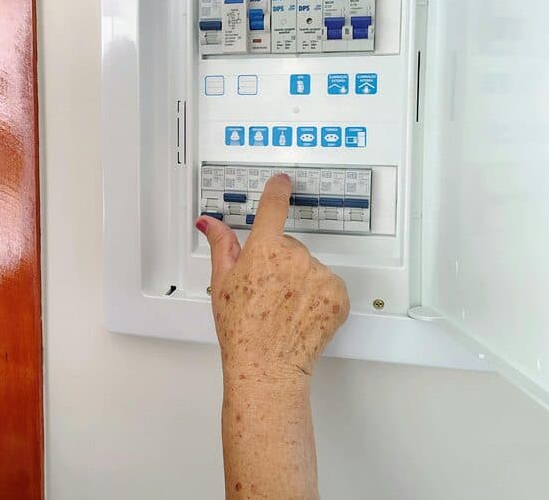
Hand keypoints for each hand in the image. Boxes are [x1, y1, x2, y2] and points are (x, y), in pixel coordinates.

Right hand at [197, 173, 348, 387]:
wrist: (266, 366)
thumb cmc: (241, 329)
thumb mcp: (222, 283)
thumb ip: (221, 245)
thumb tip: (210, 223)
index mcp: (264, 249)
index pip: (273, 207)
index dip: (277, 191)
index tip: (282, 182)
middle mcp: (295, 257)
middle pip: (290, 246)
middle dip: (280, 262)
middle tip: (266, 291)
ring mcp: (319, 276)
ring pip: (310, 267)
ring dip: (300, 281)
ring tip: (283, 307)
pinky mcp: (338, 296)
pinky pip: (329, 286)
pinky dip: (318, 297)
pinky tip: (301, 314)